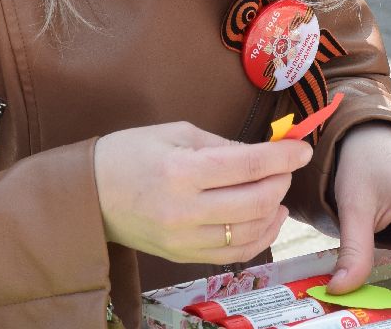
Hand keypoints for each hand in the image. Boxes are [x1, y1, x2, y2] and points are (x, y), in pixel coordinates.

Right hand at [93, 122, 311, 263]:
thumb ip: (221, 144)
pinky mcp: (182, 256)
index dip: (282, 157)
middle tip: (286, 168)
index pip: (247, 165)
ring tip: (279, 194)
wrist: (88, 195)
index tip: (301, 148)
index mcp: (182, 170)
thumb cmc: (129, 154)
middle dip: (281, 182)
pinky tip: (267, 219)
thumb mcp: (175, 133)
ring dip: (275, 211)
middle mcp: (184, 209)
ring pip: (249, 232)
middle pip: (255, 202)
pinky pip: (234, 253)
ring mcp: (183, 239)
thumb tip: (261, 154)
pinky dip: (259, 237)